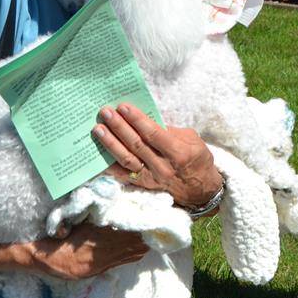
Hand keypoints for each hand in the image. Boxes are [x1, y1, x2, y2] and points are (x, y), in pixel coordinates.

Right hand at [32, 222, 147, 280]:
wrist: (46, 258)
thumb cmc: (61, 238)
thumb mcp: (79, 223)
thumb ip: (96, 217)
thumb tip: (113, 207)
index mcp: (96, 236)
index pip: (124, 231)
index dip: (138, 226)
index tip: (149, 218)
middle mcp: (100, 251)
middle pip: (130, 244)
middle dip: (143, 236)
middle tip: (157, 227)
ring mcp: (100, 262)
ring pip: (127, 254)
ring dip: (140, 246)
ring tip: (153, 238)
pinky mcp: (97, 270)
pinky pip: (120, 263)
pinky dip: (131, 256)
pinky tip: (140, 251)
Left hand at [93, 104, 222, 209]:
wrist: (199, 191)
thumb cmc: (197, 160)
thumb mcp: (192, 140)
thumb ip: (170, 131)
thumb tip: (148, 120)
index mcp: (178, 152)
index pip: (153, 133)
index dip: (137, 119)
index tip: (123, 106)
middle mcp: (162, 166)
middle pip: (136, 144)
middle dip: (119, 127)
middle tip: (106, 113)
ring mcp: (151, 177)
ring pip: (126, 159)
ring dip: (110, 143)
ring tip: (98, 129)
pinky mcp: (143, 184)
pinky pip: (122, 174)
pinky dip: (109, 165)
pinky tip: (97, 154)